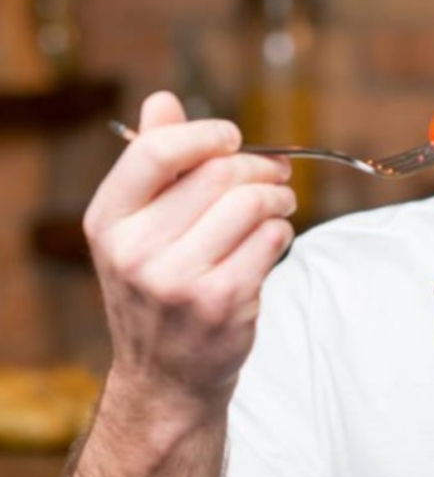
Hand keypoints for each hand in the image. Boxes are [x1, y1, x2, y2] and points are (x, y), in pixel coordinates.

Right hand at [83, 91, 295, 420]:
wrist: (167, 376)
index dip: (206, 134)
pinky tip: (271, 241)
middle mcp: (134, 250)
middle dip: (260, 167)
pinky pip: (271, 239)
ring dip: (279, 197)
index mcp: (109, 220)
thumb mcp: (138, 227)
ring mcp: (176, 280)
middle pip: (219, 173)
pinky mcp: (221, 302)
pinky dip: (282, 231)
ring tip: (279, 204)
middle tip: (277, 175)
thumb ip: (153, 162)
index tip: (232, 137)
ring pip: (251, 203)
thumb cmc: (160, 287)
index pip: (157, 151)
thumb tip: (163, 100)